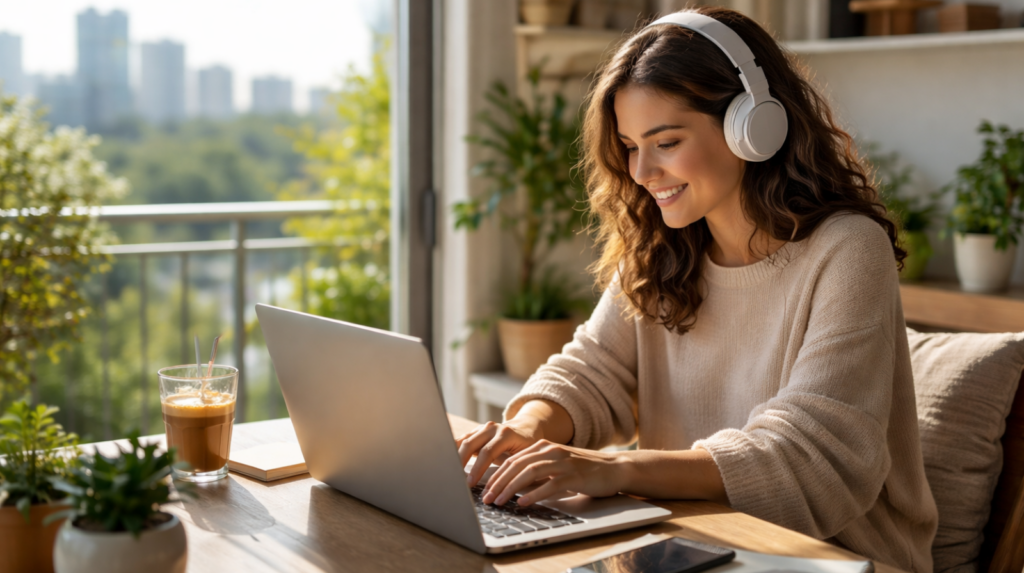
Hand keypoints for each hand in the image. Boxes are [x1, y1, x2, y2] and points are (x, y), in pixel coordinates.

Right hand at [456, 420, 542, 486]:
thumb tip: (505, 489)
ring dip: (455, 457)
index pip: (487, 452)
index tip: (470, 483)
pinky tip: (448, 462)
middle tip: (457, 481)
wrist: (526, 428)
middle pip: (470, 444)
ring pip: (463, 441)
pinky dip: (454, 451)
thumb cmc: (527, 446)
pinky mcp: (476, 431)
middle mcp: (492, 428)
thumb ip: (514, 467)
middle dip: (461, 463)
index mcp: (506, 434)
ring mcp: (482, 428)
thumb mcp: (525, 456)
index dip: (477, 469)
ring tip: (450, 473)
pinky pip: (461, 440)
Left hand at [481, 440, 628, 506]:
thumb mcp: (556, 466)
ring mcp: (563, 462)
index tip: (485, 490)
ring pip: (529, 473)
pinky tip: (524, 502)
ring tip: (499, 501)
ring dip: (511, 488)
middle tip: (486, 498)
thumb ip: (537, 472)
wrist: (615, 468)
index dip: (496, 475)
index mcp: (544, 446)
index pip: (512, 460)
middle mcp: (551, 451)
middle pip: (516, 465)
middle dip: (498, 483)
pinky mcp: (574, 475)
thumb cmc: (584, 471)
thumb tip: (513, 486)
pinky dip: (534, 494)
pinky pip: (550, 484)